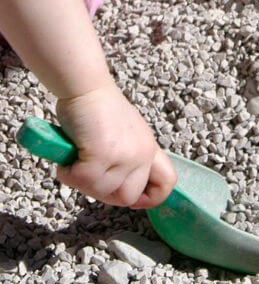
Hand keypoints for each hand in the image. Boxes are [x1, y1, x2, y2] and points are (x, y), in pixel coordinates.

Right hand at [55, 82, 176, 208]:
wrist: (86, 85)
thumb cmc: (98, 108)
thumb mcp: (124, 135)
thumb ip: (126, 159)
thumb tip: (116, 189)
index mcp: (149, 148)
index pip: (166, 183)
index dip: (147, 197)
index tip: (123, 194)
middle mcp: (142, 153)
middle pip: (127, 197)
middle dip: (103, 192)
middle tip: (88, 174)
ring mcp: (125, 155)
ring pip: (101, 191)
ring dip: (81, 180)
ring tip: (76, 157)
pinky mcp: (103, 155)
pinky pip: (81, 180)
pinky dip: (68, 173)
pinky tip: (67, 157)